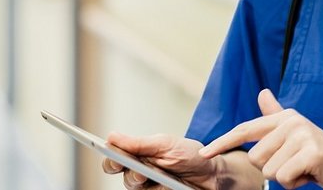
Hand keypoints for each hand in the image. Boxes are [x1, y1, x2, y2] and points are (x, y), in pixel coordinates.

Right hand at [101, 133, 218, 189]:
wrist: (213, 173)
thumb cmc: (190, 155)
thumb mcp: (165, 144)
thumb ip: (139, 143)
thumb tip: (111, 137)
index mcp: (138, 156)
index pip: (114, 160)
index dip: (109, 160)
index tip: (113, 158)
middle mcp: (141, 173)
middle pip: (124, 179)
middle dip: (132, 176)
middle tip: (141, 174)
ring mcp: (151, 187)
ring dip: (150, 184)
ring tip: (162, 178)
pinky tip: (171, 186)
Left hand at [199, 89, 322, 188]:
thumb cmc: (320, 157)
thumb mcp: (296, 135)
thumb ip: (276, 116)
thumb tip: (262, 93)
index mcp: (285, 116)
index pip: (245, 129)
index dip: (222, 142)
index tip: (204, 154)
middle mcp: (292, 121)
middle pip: (256, 158)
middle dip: (274, 169)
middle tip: (297, 164)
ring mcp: (302, 135)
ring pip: (269, 171)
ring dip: (286, 178)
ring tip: (305, 169)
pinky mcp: (310, 153)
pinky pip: (283, 179)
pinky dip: (296, 184)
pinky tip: (311, 175)